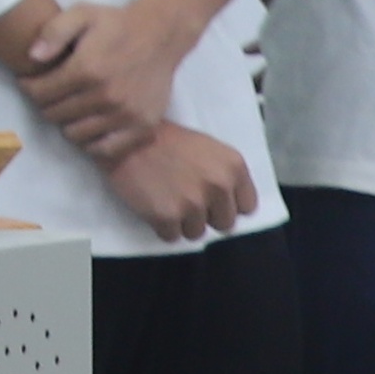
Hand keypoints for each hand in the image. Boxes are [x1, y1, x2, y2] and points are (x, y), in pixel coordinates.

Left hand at [18, 0, 204, 162]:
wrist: (161, 34)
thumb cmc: (116, 24)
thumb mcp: (81, 14)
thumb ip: (53, 32)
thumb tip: (32, 57)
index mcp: (87, 69)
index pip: (39, 94)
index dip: (28, 87)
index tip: (30, 82)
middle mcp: (106, 95)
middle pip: (55, 115)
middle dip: (47, 104)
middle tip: (52, 94)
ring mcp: (126, 114)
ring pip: (76, 134)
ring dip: (67, 122)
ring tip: (70, 108)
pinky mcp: (142, 126)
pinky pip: (106, 149)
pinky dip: (92, 142)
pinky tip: (89, 126)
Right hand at [99, 124, 258, 244]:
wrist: (127, 136)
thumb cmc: (167, 140)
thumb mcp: (208, 149)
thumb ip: (224, 175)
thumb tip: (230, 206)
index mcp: (233, 167)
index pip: (247, 206)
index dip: (228, 205)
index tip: (213, 199)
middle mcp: (218, 187)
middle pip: (224, 224)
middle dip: (206, 216)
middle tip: (185, 199)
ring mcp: (193, 204)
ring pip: (196, 232)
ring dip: (182, 222)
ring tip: (166, 199)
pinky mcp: (167, 217)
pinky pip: (171, 237)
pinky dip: (161, 226)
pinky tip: (153, 205)